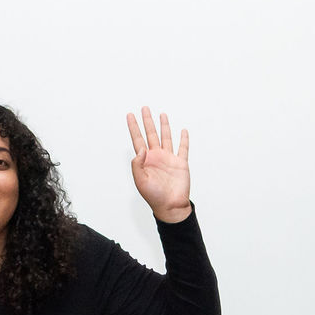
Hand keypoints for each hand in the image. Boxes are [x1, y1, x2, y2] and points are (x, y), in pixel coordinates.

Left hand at [126, 106, 191, 222]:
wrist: (171, 206)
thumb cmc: (154, 196)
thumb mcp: (140, 181)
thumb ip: (137, 164)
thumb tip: (140, 149)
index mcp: (146, 160)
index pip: (138, 139)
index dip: (133, 127)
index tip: (130, 115)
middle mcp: (157, 156)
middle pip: (151, 134)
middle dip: (148, 121)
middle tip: (144, 108)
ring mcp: (169, 159)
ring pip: (166, 137)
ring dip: (164, 126)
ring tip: (162, 114)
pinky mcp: (181, 163)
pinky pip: (183, 148)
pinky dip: (184, 139)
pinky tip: (183, 131)